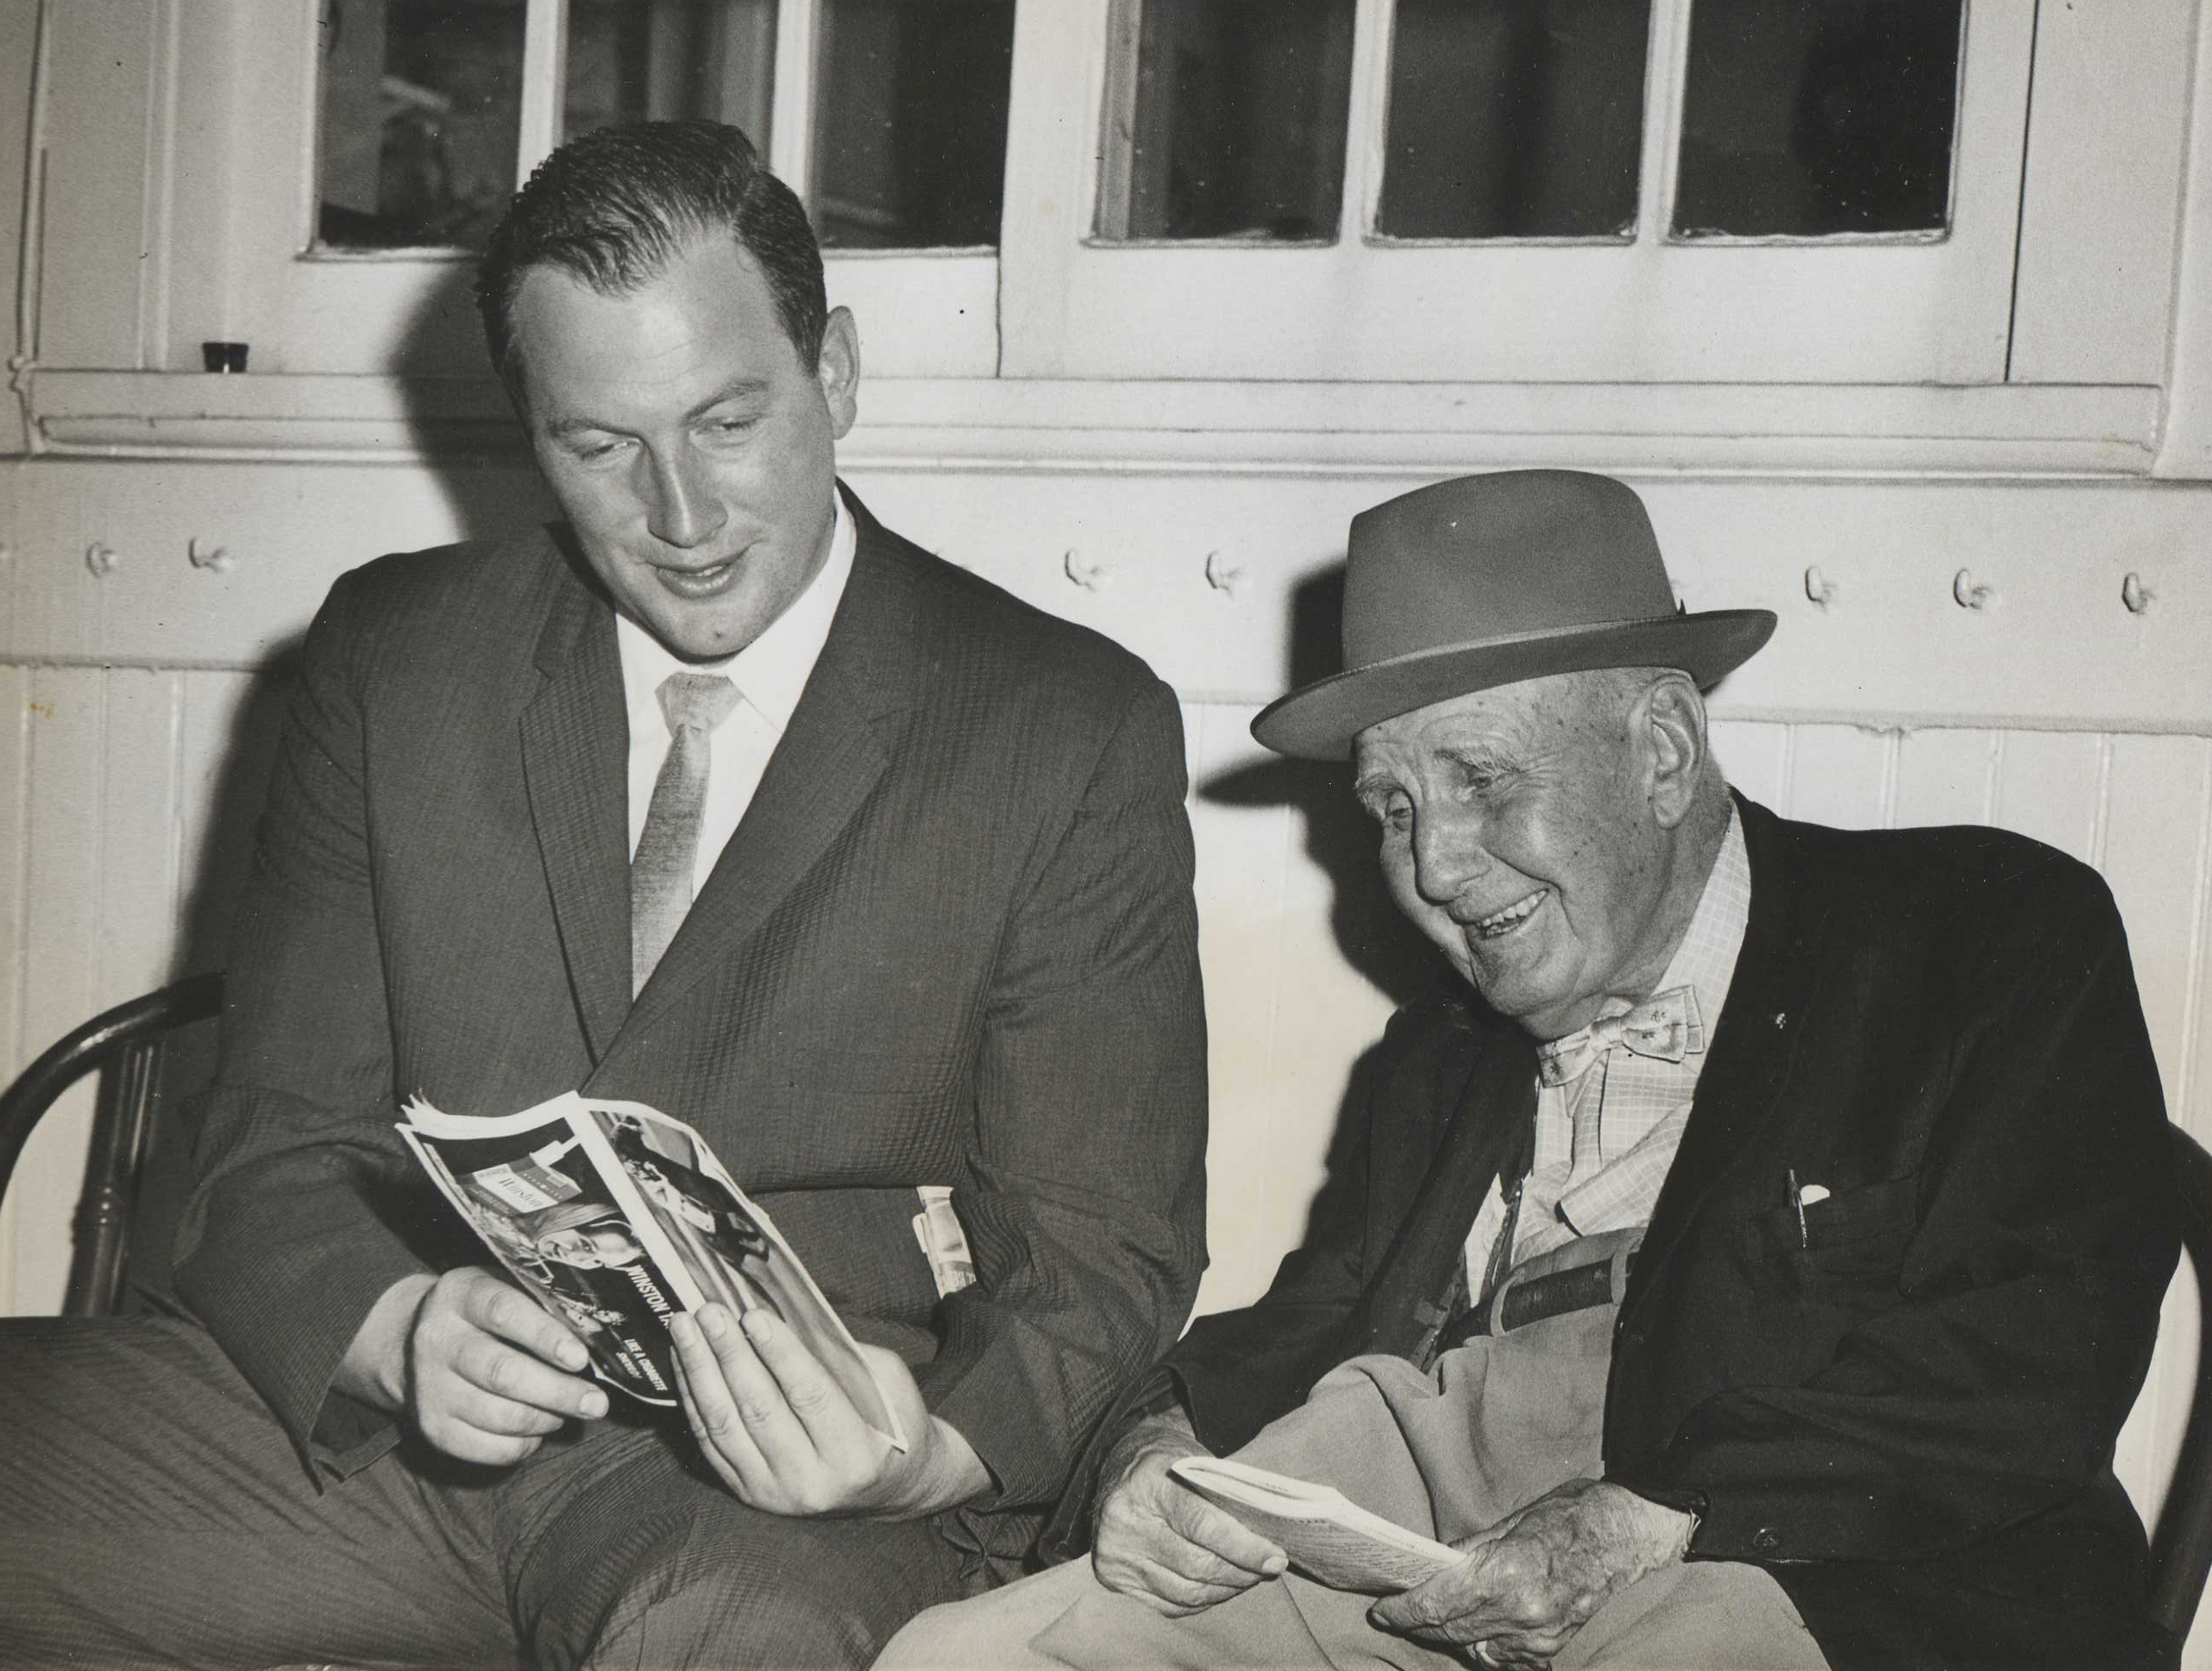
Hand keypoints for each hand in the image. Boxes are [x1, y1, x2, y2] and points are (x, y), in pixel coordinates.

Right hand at [341, 1267, 608, 1465]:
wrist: (412, 1340)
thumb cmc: (484, 1312)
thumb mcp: (506, 1288)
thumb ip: (544, 1306)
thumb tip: (598, 1340)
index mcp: (461, 1294)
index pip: (503, 1312)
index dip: (544, 1337)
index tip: (580, 1359)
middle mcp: (437, 1340)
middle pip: (501, 1373)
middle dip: (557, 1392)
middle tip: (596, 1403)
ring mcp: (429, 1387)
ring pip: (496, 1415)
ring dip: (545, 1419)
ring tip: (572, 1411)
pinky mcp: (431, 1427)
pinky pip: (484, 1448)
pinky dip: (522, 1445)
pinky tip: (540, 1430)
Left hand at [669, 1302, 989, 1518]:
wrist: (888, 1486)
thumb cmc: (892, 1421)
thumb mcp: (887, 1383)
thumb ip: (841, 1356)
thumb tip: (783, 1318)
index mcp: (855, 1455)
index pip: (809, 1395)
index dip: (779, 1353)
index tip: (752, 1315)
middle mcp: (811, 1482)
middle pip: (759, 1408)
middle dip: (729, 1353)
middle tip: (709, 1311)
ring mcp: (774, 1493)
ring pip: (725, 1425)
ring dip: (700, 1370)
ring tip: (686, 1327)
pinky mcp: (748, 1493)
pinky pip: (710, 1441)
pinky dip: (693, 1397)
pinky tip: (687, 1360)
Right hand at [1090, 1411, 1287, 1615]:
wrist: (1117, 1466)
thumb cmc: (1167, 1463)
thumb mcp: (1196, 1463)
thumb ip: (1227, 1499)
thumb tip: (1268, 1544)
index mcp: (1148, 1484)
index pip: (1203, 1525)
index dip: (1245, 1548)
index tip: (1275, 1559)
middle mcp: (1125, 1522)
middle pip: (1196, 1565)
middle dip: (1241, 1572)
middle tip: (1268, 1568)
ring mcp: (1116, 1554)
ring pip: (1186, 1592)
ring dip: (1225, 1589)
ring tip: (1247, 1577)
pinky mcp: (1113, 1578)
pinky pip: (1170, 1605)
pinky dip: (1201, 1599)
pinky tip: (1217, 1586)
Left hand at [1367, 1479, 1692, 1669]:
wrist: (1625, 1534)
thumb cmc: (1567, 1516)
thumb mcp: (1508, 1524)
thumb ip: (1469, 1554)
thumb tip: (1433, 1570)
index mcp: (1505, 1575)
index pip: (1436, 1604)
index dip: (1402, 1610)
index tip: (1381, 1610)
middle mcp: (1520, 1613)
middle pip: (1450, 1629)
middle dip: (1418, 1622)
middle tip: (1396, 1613)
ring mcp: (1539, 1635)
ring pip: (1474, 1647)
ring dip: (1449, 1636)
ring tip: (1429, 1620)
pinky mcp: (1553, 1646)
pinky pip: (1504, 1657)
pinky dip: (1484, 1646)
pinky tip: (1473, 1632)